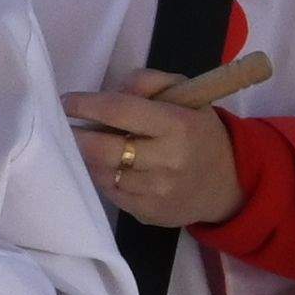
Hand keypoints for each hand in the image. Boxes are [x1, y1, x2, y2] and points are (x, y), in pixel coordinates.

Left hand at [62, 76, 241, 229]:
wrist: (228, 184)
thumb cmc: (199, 133)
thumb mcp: (186, 97)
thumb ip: (148, 82)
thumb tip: (108, 90)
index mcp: (177, 125)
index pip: (119, 111)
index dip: (86, 105)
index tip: (66, 102)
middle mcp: (167, 160)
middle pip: (101, 148)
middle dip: (77, 136)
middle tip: (67, 127)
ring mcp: (157, 191)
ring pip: (101, 172)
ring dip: (88, 157)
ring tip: (90, 146)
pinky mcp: (148, 213)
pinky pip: (110, 192)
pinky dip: (103, 176)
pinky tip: (108, 166)